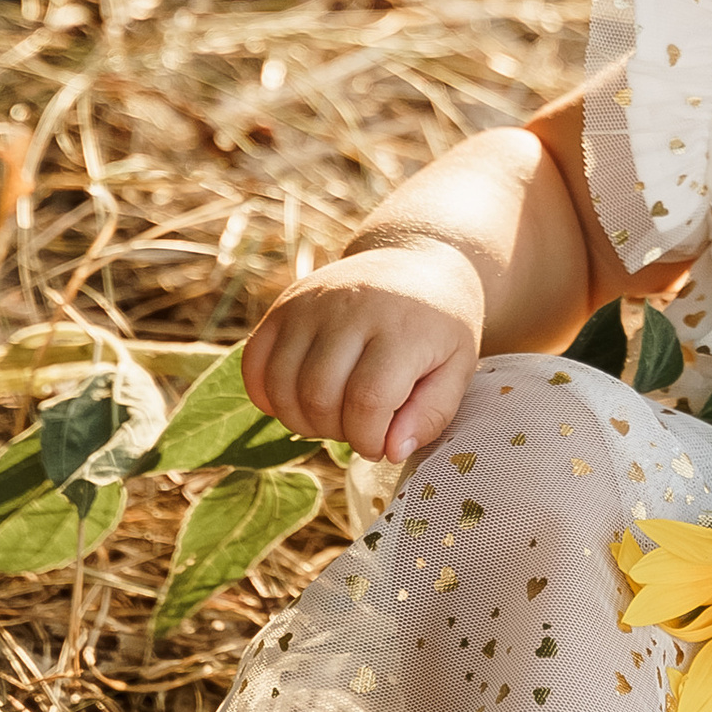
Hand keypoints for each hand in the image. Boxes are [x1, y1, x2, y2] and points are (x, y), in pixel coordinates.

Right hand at [241, 241, 485, 464]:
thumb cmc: (438, 327)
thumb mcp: (457, 369)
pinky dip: (267, 396)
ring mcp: (311, 304)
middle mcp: (351, 310)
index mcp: (401, 329)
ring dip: (301, 420)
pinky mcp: (285, 304)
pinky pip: (254, 362)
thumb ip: (432, 414)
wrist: (416, 261)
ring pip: (281, 385)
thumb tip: (392, 450)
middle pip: (318, 396)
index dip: (368, 439)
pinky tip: (295, 400)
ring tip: (331, 416)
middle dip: (336, 432)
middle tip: (358, 428)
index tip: (380, 444)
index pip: (367, 401)